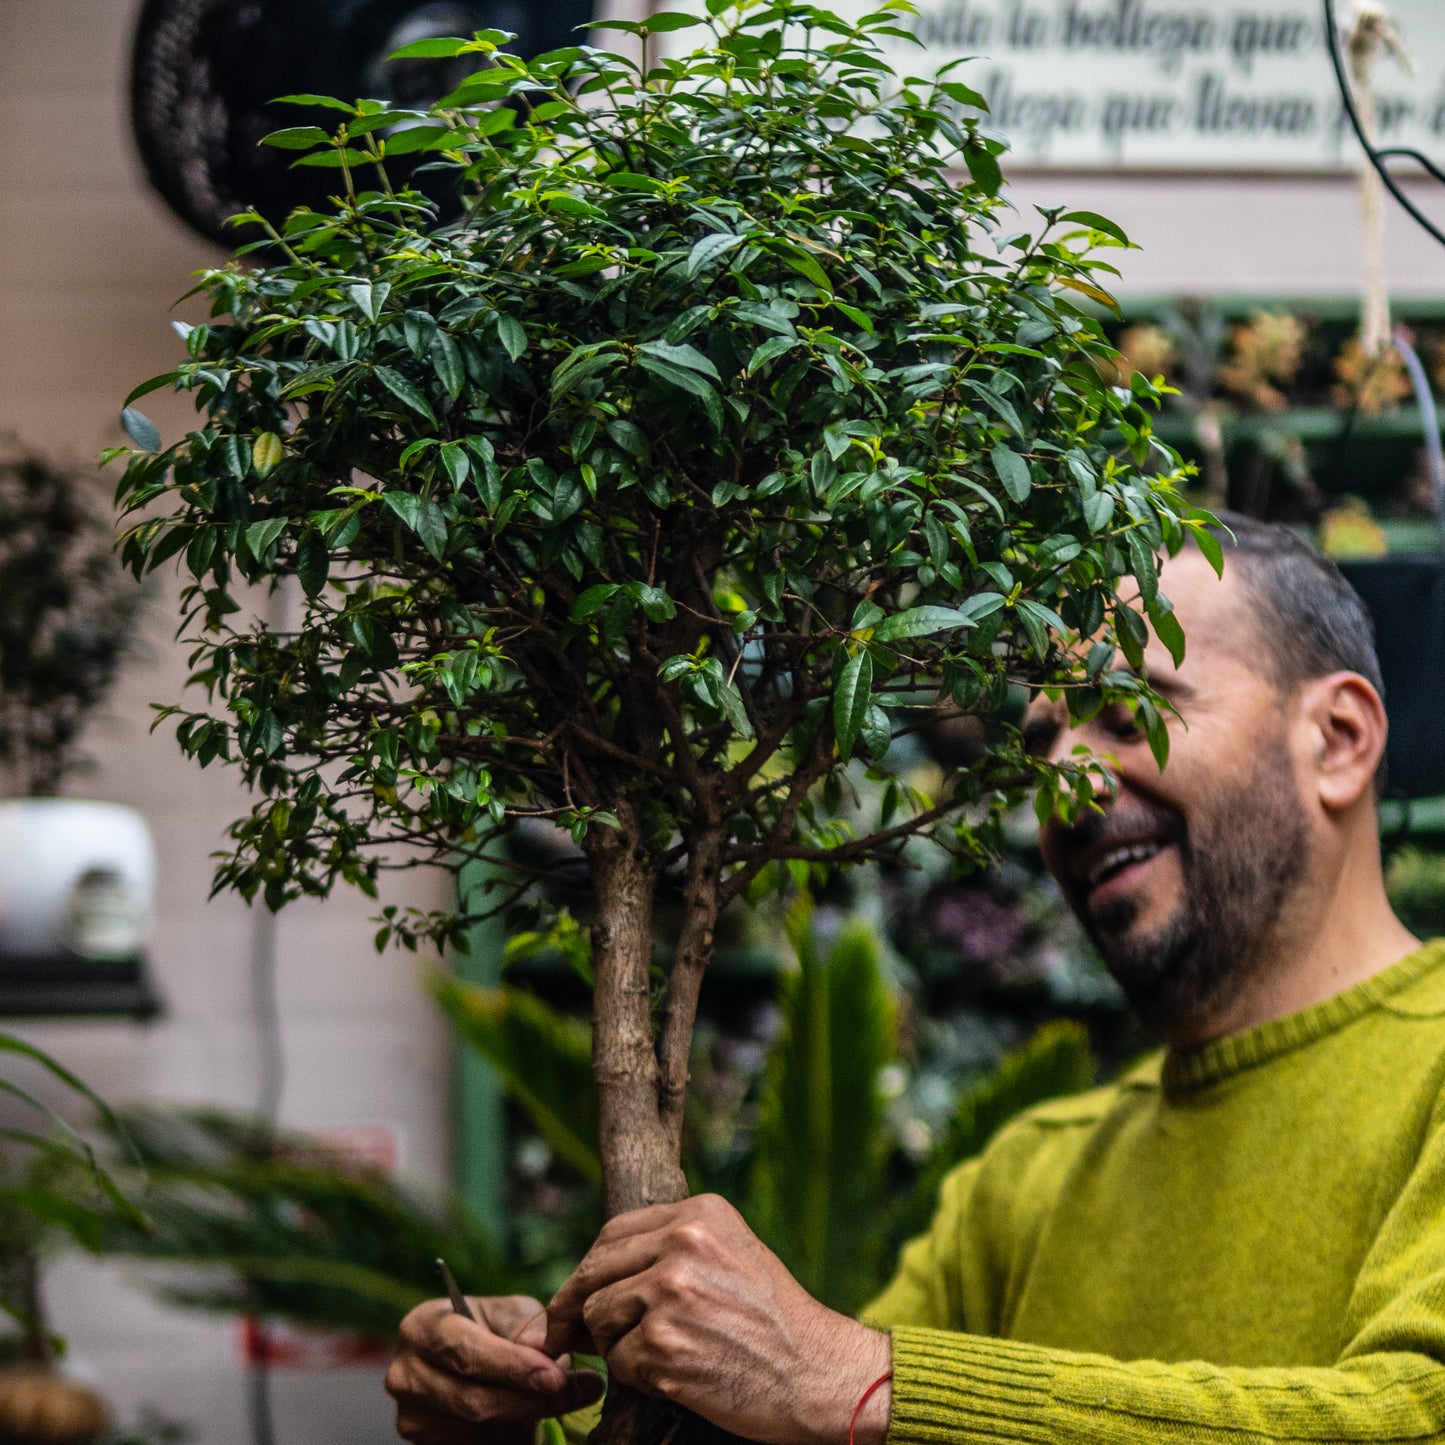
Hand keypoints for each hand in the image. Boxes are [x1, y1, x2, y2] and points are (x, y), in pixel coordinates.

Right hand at [386, 1293, 604, 1444]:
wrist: (465, 1362)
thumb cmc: (490, 1329)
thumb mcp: (508, 1313)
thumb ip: (527, 1326)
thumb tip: (545, 1349)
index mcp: (422, 1327)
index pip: (467, 1353)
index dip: (513, 1367)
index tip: (556, 1376)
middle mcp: (406, 1374)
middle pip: (473, 1401)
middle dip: (531, 1400)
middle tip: (581, 1390)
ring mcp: (411, 1417)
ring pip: (480, 1431)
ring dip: (528, 1418)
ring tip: (560, 1397)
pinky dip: (513, 1435)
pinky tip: (532, 1417)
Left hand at [545, 1195, 890, 1444]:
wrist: (817, 1373)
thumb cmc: (774, 1319)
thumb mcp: (731, 1253)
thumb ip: (675, 1245)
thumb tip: (597, 1268)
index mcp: (700, 1214)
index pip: (614, 1232)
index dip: (591, 1267)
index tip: (578, 1292)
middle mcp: (683, 1243)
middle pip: (595, 1270)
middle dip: (575, 1306)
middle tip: (564, 1334)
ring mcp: (671, 1293)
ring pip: (598, 1316)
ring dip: (612, 1343)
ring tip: (653, 1355)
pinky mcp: (663, 1345)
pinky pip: (618, 1360)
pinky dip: (635, 1375)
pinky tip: (672, 1376)